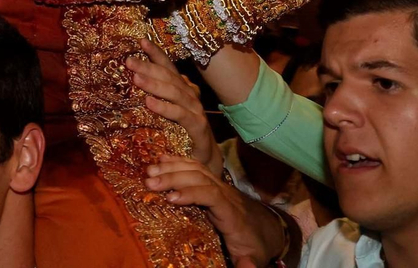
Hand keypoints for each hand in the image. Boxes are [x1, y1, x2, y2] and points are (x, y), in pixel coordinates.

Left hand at [129, 37, 223, 175]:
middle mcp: (189, 94)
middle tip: (129, 61)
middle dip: (148, 67)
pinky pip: (180, 114)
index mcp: (181, 88)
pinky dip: (164, 107)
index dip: (155, 53)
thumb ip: (156, 97)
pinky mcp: (198, 126)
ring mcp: (195, 109)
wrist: (204, 159)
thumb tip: (133, 81)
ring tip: (136, 79)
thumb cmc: (181, 133)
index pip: (167, 66)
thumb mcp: (166, 112)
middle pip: (168, 76)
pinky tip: (149, 103)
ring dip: (154, 84)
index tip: (140, 41)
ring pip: (174, 92)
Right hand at [144, 154, 288, 264]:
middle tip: (149, 182)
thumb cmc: (256, 245)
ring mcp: (220, 185)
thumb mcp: (254, 258)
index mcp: (231, 213)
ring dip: (173, 167)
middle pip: (200, 177)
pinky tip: (162, 159)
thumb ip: (249, 263)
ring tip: (150, 171)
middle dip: (174, 177)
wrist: (267, 229)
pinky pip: (196, 167)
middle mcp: (225, 194)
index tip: (170, 199)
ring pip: (197, 169)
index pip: (212, 195)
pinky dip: (178, 161)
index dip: (192, 193)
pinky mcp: (214, 183)